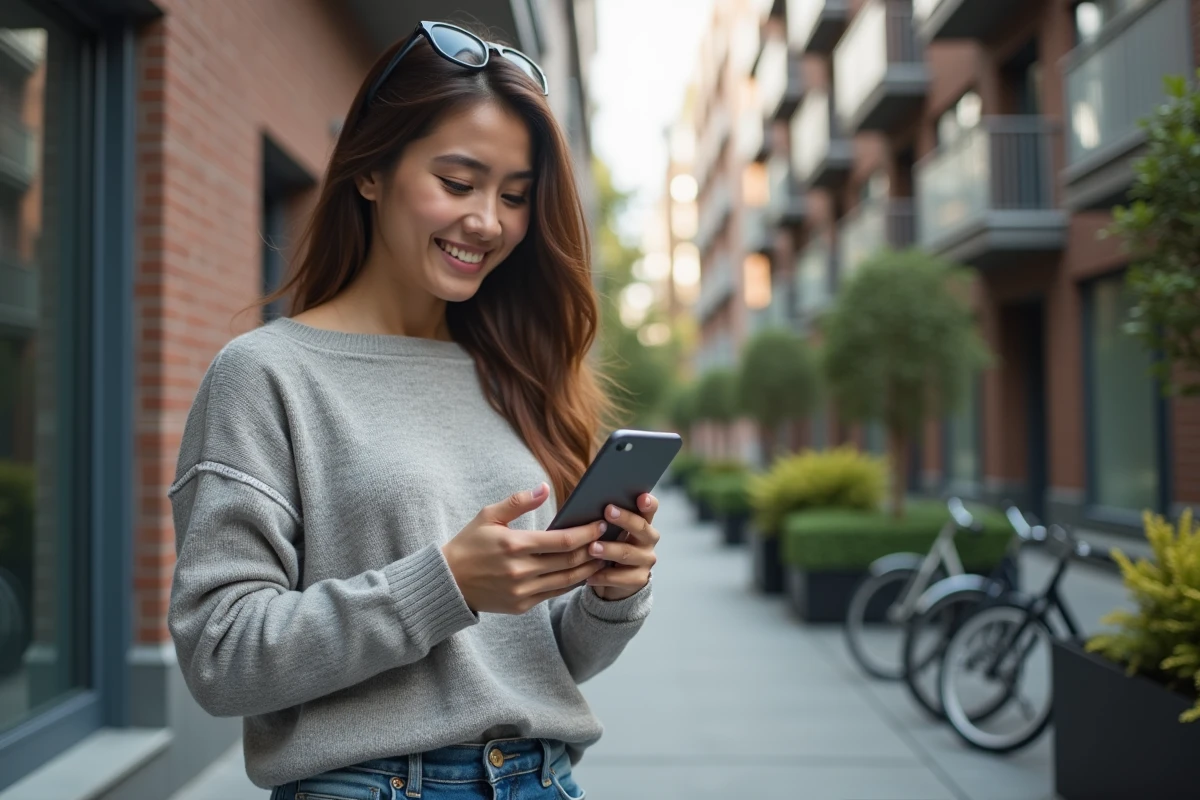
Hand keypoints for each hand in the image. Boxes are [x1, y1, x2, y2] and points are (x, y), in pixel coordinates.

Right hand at [443, 483, 607, 613]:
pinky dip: (572, 583)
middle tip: (609, 537)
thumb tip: (544, 488)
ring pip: (567, 580)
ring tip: (603, 555)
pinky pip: (555, 594)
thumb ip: (519, 501)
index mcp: (514, 545)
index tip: (600, 524)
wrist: (448, 582)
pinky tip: (582, 571)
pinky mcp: (522, 606)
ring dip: (589, 568)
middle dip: (594, 548)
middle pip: (570, 561)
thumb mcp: (488, 516)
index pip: (563, 540)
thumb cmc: (469, 544)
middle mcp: (521, 571)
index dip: (587, 533)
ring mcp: (522, 591)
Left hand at [587, 493, 659, 600]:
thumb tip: (585, 504)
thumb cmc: (607, 545)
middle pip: (641, 527)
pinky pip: (622, 578)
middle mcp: (648, 540)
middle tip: (607, 511)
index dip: (648, 503)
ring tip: (592, 548)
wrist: (612, 580)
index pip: (650, 509)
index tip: (641, 497)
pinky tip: (590, 576)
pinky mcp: (639, 579)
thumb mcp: (608, 531)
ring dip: (609, 550)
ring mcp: (646, 560)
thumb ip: (604, 519)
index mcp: (642, 522)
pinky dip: (604, 576)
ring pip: (628, 553)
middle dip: (624, 518)